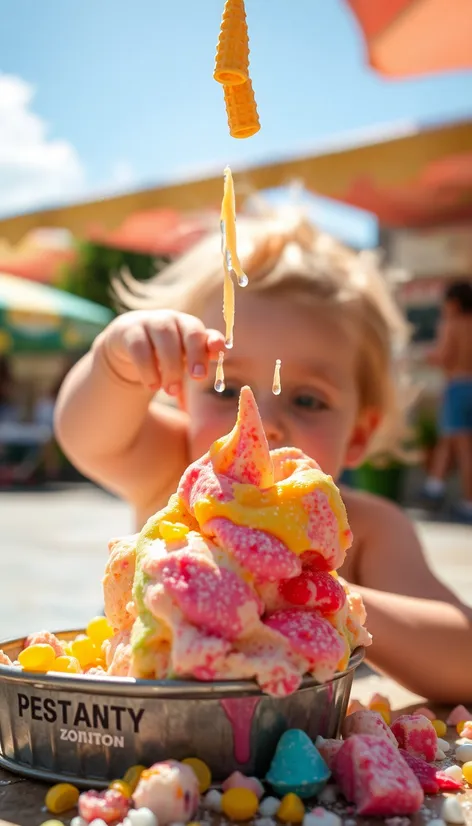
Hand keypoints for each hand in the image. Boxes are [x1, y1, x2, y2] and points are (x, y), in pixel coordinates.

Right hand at [98, 310, 224, 394]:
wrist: (126, 344)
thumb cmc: (163, 353)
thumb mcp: (183, 358)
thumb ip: (202, 358)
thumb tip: (220, 368)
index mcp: (189, 326)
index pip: (204, 331)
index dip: (213, 340)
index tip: (219, 353)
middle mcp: (172, 319)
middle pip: (189, 331)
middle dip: (196, 354)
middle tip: (198, 378)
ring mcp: (150, 322)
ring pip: (165, 339)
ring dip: (171, 367)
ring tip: (171, 391)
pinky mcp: (129, 331)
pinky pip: (140, 348)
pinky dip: (148, 369)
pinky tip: (153, 386)